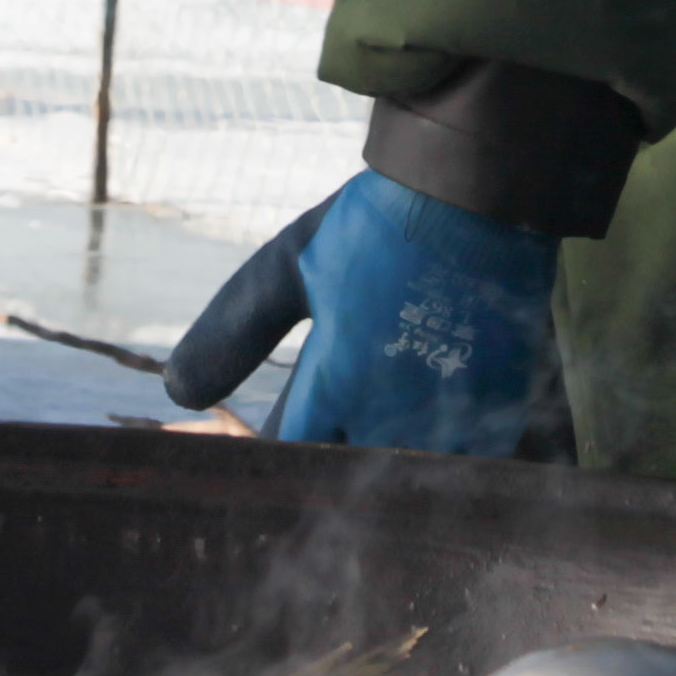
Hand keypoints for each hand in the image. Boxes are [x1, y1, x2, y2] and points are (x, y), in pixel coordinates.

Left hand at [264, 172, 561, 455]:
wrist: (481, 193)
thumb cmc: (376, 224)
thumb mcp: (291, 267)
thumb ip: (235, 330)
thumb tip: (176, 392)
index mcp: (332, 385)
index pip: (287, 455)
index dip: (272, 458)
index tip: (271, 443)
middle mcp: (389, 418)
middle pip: (342, 477)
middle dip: (326, 467)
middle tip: (326, 437)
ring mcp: (449, 423)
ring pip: (403, 483)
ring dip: (384, 468)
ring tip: (377, 437)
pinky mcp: (498, 415)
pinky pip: (466, 472)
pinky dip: (443, 465)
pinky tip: (431, 437)